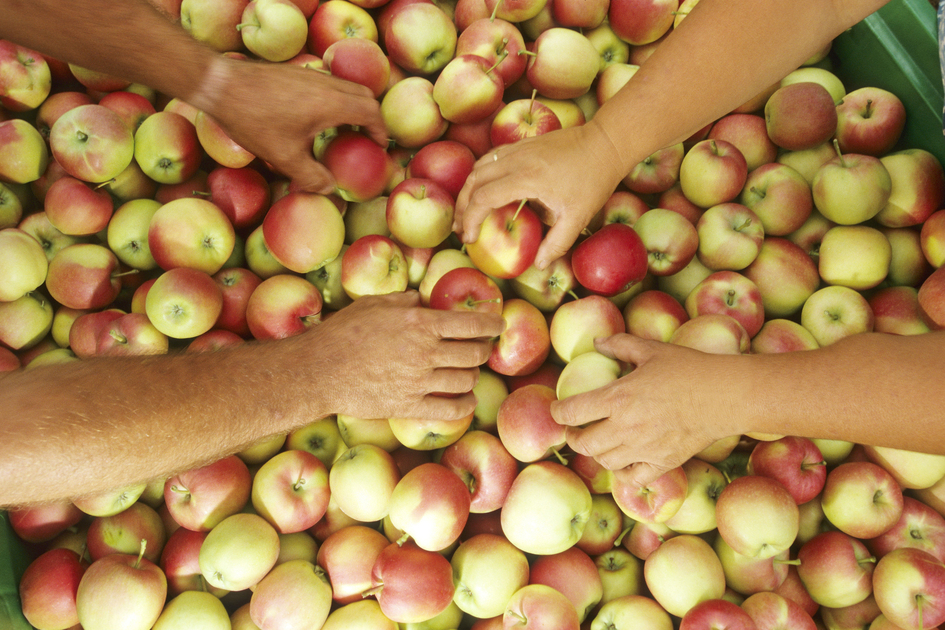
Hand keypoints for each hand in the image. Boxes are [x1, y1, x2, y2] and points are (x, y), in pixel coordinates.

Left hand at [199, 56, 387, 194]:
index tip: (378, 146)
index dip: (380, 130)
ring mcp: (311, 74)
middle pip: (364, 95)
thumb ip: (311, 176)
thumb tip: (329, 189)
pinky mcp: (297, 72)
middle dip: (371, 117)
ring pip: (346, 86)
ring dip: (353, 107)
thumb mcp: (283, 157)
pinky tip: (316, 118)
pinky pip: (329, 83)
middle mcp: (327, 84)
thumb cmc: (254, 121)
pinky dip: (336, 99)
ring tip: (343, 131)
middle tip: (365, 139)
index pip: (371, 112)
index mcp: (332, 103)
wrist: (221, 85)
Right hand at [306, 291, 504, 420]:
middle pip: (474, 354)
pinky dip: (465, 406)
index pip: (471, 324)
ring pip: (466, 381)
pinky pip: (450, 410)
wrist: (318, 371)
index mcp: (420, 323)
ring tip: (469, 371)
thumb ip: (404, 300)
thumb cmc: (343, 332)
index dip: (492, 324)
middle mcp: (425, 352)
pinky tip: (466, 401)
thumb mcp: (374, 304)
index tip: (500, 324)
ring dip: (473, 375)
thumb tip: (422, 298)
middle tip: (482, 348)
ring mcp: (419, 382)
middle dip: (483, 350)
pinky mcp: (409, 406)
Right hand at [454, 119, 625, 269]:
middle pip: (474, 181)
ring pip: (479, 166)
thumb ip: (557, 244)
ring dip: (468, 189)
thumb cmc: (594, 181)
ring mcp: (518, 148)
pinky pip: (491, 158)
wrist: (605, 143)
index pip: (484, 198)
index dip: (470, 219)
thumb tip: (539, 266)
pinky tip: (483, 189)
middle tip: (460, 228)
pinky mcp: (523, 144)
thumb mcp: (578, 218)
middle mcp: (518, 159)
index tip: (468, 238)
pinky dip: (481, 175)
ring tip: (466, 211)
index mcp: (528, 178)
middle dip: (462, 206)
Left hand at [552, 334, 744, 486]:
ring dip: (596, 454)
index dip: (558, 413)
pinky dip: (624, 472)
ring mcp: (643, 449)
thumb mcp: (651, 350)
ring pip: (604, 462)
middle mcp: (625, 427)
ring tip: (599, 443)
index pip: (571, 412)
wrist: (725, 396)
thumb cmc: (688, 368)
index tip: (558, 410)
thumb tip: (597, 342)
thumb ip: (620, 345)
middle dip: (573, 437)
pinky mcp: (663, 463)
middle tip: (574, 430)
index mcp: (617, 398)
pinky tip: (625, 461)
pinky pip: (632, 478)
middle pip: (582, 443)